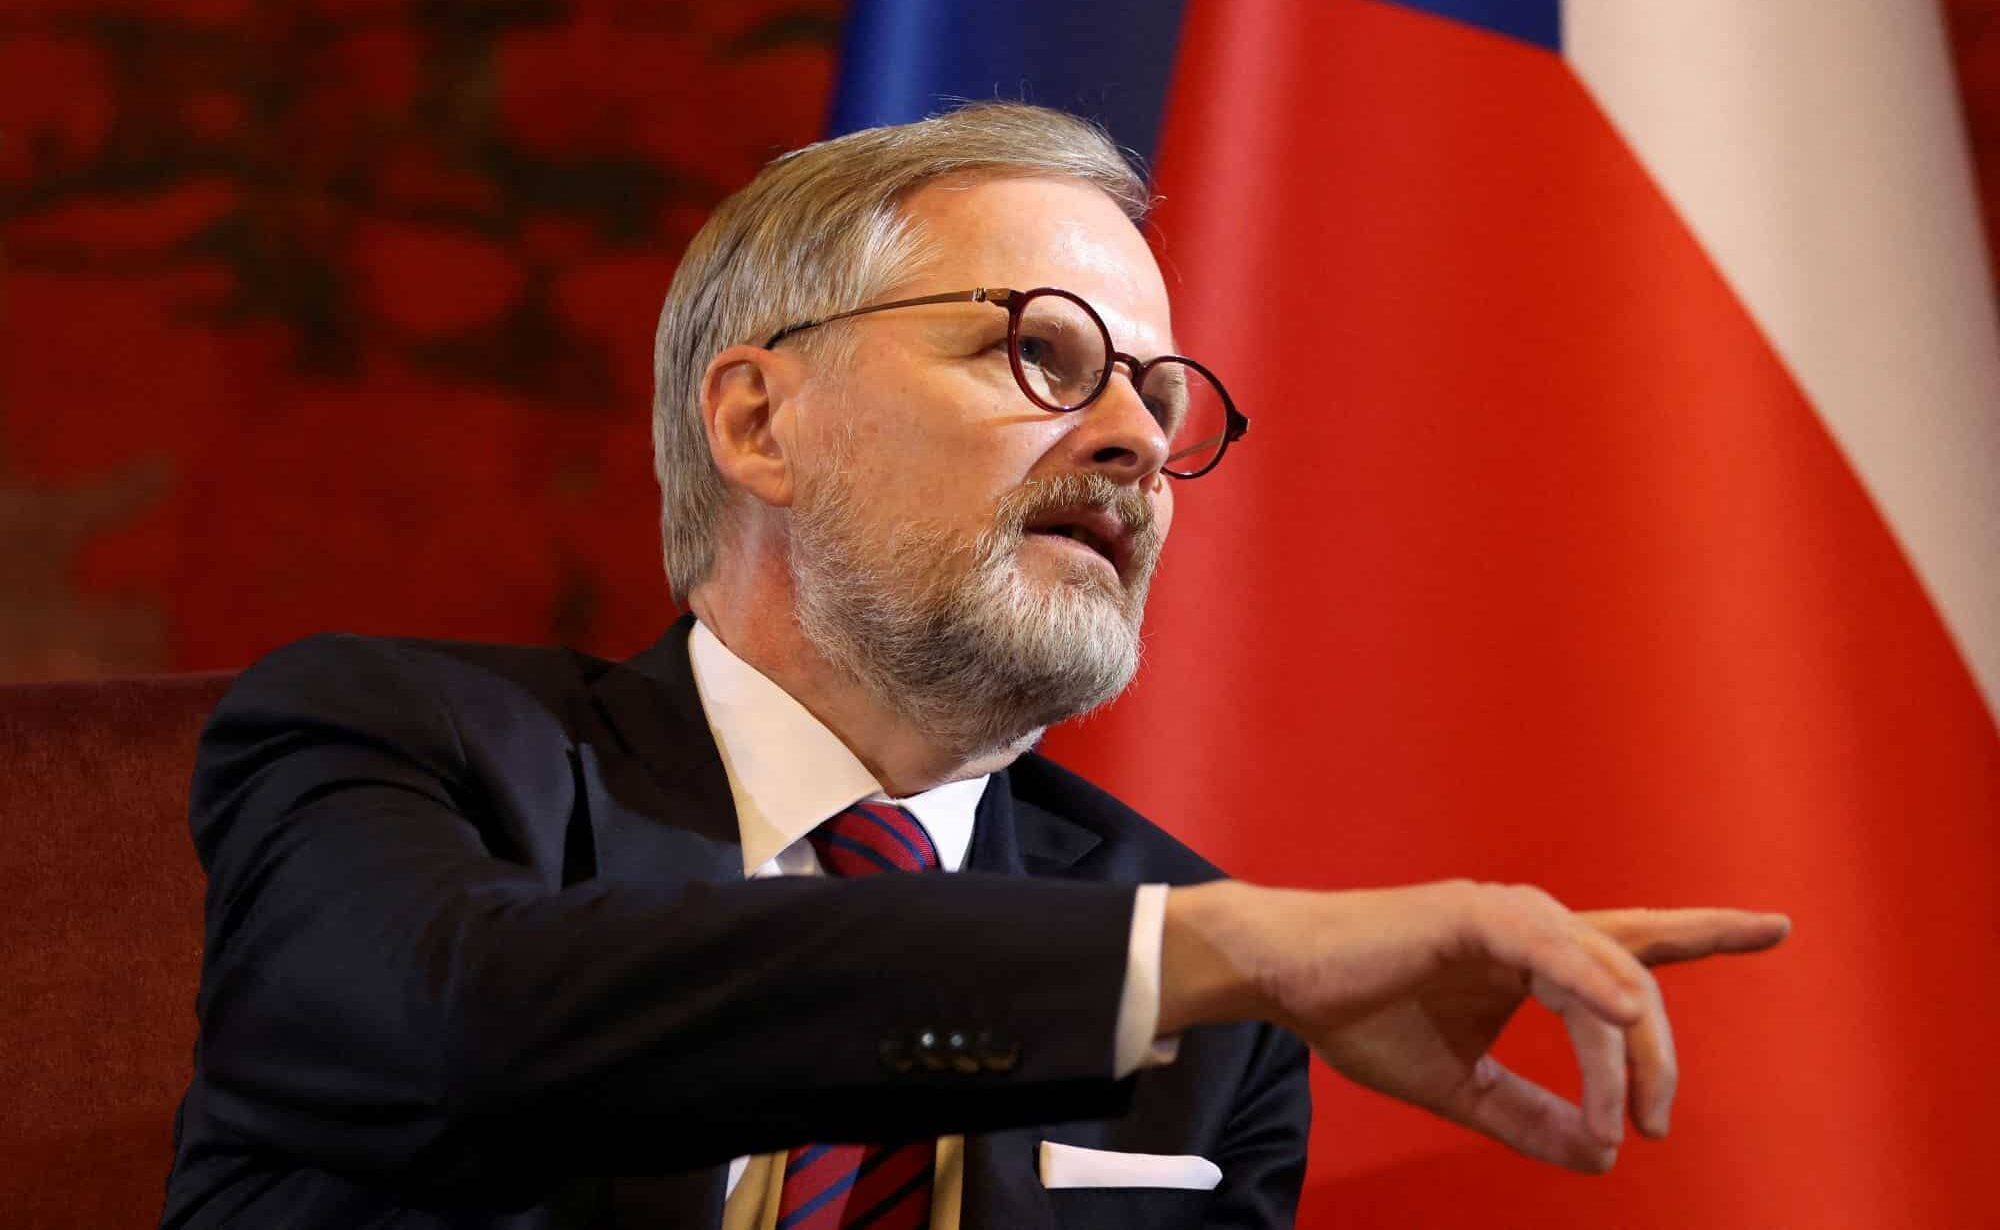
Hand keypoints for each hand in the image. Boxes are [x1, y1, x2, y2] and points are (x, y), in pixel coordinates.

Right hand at [1159, 880, 1788, 1171]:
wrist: (1284, 978)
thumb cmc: (1360, 1017)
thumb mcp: (1458, 1088)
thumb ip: (1528, 1118)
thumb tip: (1602, 1158)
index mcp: (1532, 957)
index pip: (1635, 945)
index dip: (1708, 933)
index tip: (1776, 927)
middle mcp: (1532, 925)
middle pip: (1635, 980)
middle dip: (1662, 1058)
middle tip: (1658, 1128)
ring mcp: (1506, 915)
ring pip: (1604, 979)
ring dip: (1627, 1054)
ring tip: (1630, 1119)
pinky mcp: (1473, 916)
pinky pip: (1554, 951)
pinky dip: (1593, 984)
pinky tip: (1621, 1018)